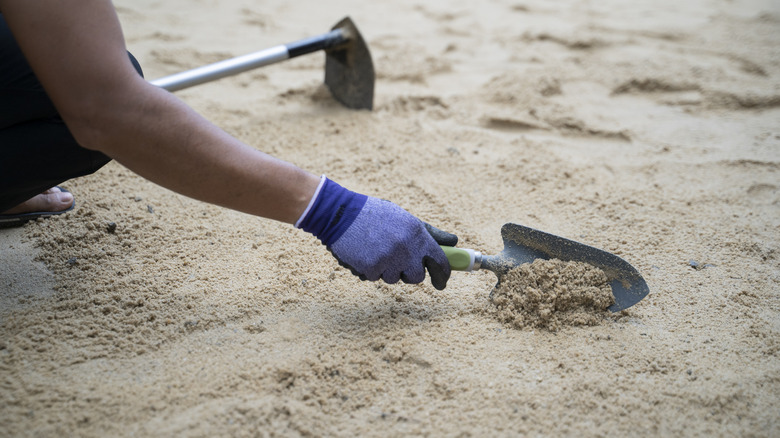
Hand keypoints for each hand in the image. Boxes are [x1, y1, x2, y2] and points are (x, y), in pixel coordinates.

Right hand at [297, 177, 455, 289]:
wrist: (340, 213)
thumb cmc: (375, 214)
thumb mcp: (405, 218)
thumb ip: (430, 233)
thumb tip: (454, 241)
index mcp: (417, 233)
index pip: (439, 261)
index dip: (443, 275)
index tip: (442, 282)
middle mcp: (405, 247)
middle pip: (417, 277)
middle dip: (409, 272)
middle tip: (398, 261)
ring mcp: (388, 259)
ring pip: (394, 279)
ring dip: (387, 270)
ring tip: (376, 250)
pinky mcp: (370, 268)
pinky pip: (375, 278)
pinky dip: (370, 269)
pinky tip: (364, 253)